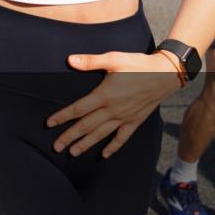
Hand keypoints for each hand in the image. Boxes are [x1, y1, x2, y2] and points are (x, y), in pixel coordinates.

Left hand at [47, 52, 180, 158]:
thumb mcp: (113, 59)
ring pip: (101, 134)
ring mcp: (124, 117)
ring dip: (86, 144)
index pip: (78, 109)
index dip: (62, 117)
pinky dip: (112, 147)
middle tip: (56, 147)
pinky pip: (122, 138)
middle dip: (69, 137)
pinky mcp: (135, 121)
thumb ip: (90, 61)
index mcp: (104, 95)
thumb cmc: (137, 64)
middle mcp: (113, 110)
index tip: (49, 124)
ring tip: (73, 153)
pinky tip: (104, 154)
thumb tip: (70, 60)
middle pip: (86, 126)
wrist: (165, 74)